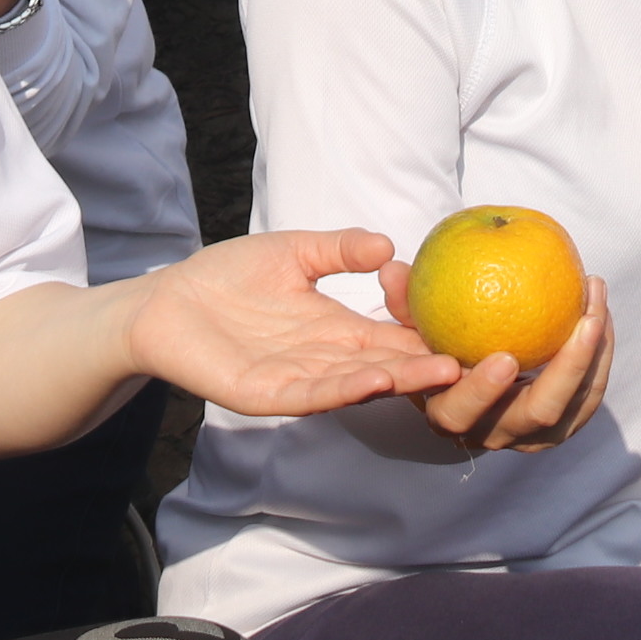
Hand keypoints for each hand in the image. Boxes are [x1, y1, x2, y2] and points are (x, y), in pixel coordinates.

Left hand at [121, 227, 465, 419]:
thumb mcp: (295, 251)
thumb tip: (389, 245)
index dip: (428, 336)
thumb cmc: (226, 276)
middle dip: (427, 366)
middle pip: (386, 365)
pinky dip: (343, 389)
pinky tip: (374, 380)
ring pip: (356, 383)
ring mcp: (295, 380)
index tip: (474, 332)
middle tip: (476, 362)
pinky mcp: (263, 394)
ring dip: (397, 381)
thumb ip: (340, 249)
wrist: (164, 301)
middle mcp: (323, 359)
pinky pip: (309, 394)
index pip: (391, 336)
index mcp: (334, 328)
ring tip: (438, 372)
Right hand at [406, 274, 613, 454]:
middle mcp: (494, 432)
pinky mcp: (563, 423)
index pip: (462, 413)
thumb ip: (405, 300)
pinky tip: (599, 310)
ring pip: (574, 407)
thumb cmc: (440, 344)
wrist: (472, 374)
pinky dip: (600, 356)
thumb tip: (392, 268)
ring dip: (594, 356)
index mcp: (450, 414)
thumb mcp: (415, 324)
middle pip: (538, 416)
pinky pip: (590, 395)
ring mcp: (533, 434)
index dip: (483, 391)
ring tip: (596, 304)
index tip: (504, 356)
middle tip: (584, 323)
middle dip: (567, 371)